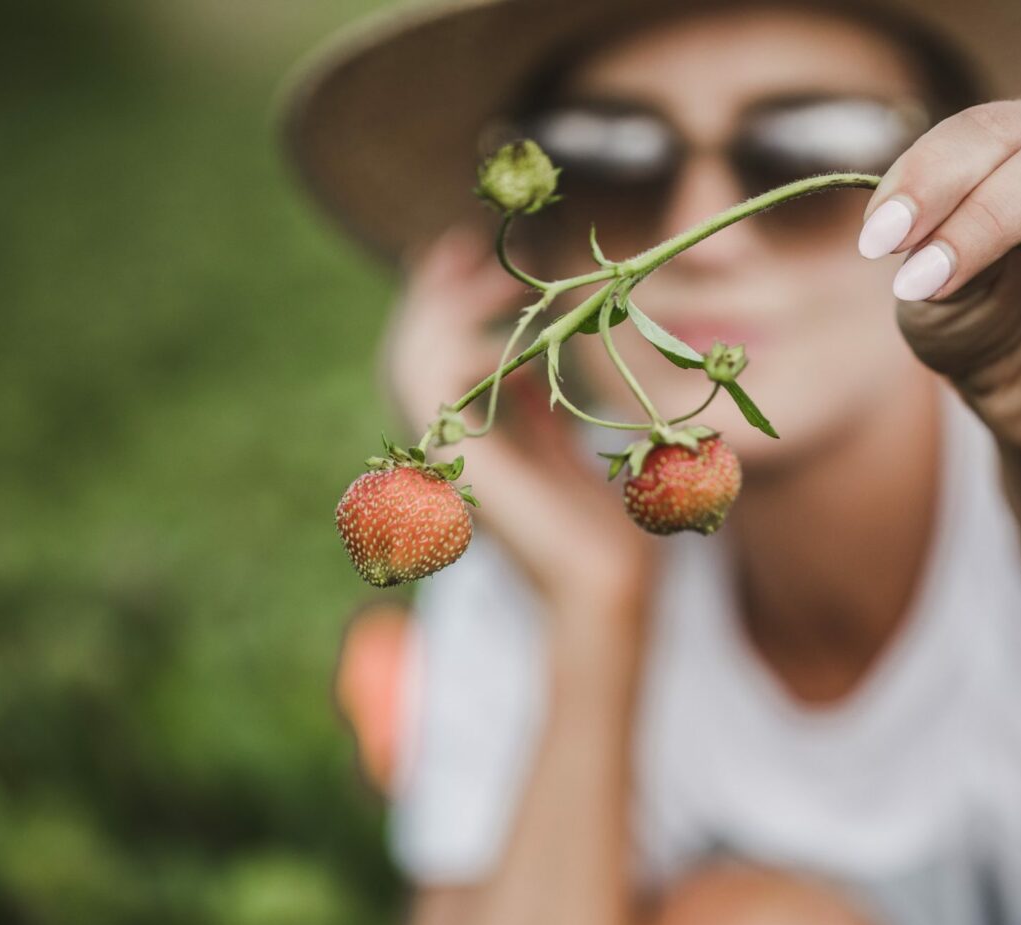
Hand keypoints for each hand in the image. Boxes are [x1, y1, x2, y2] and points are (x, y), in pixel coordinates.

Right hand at [383, 225, 653, 608]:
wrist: (609, 587)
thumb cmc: (604, 537)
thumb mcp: (569, 454)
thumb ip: (539, 416)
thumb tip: (529, 373)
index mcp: (471, 445)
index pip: (436, 358)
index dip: (445, 303)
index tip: (471, 254)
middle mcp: (448, 449)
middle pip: (412, 349)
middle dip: (436, 290)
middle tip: (464, 241)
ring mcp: (446, 457)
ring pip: (413, 357)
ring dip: (454, 306)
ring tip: (502, 278)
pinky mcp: (459, 460)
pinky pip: (437, 378)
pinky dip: (472, 345)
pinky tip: (520, 337)